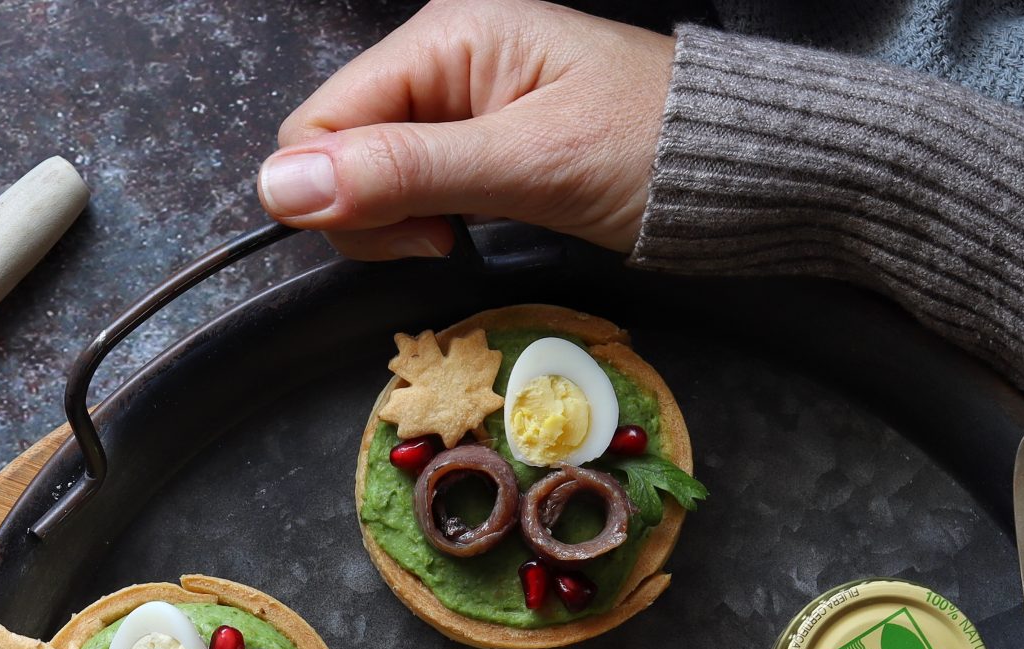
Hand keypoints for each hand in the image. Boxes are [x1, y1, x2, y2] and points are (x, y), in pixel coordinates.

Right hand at [257, 0, 677, 258]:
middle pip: (334, 149)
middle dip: (371, 211)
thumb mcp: (525, 165)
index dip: (341, 194)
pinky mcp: (472, 139)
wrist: (741, 164)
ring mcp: (454, 99)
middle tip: (450, 237)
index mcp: (444, 36)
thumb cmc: (651, 153)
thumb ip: (402, 172)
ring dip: (399, 220)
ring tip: (469, 230)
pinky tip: (472, 225)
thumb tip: (282, 187)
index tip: (423, 234)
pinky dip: (425, 219)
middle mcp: (438, 58)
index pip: (319, 121)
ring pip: (366, 175)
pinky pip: (407, 185)